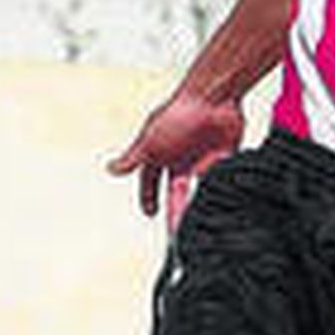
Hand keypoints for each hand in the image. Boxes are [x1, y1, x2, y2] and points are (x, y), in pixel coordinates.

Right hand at [107, 90, 244, 230]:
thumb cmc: (178, 115)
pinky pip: (219, 183)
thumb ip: (133, 158)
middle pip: (176, 193)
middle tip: (175, 234)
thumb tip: (109, 170)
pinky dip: (217, 195)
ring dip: (195, 210)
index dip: (149, 196)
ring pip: (198, 193)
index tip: (149, 213)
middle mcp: (181, 159)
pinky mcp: (224, 161)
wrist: (215, 100)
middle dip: (174, 214)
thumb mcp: (150, 140)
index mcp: (161, 154)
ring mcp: (203, 160)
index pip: (150, 180)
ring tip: (194, 229)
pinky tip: (216, 211)